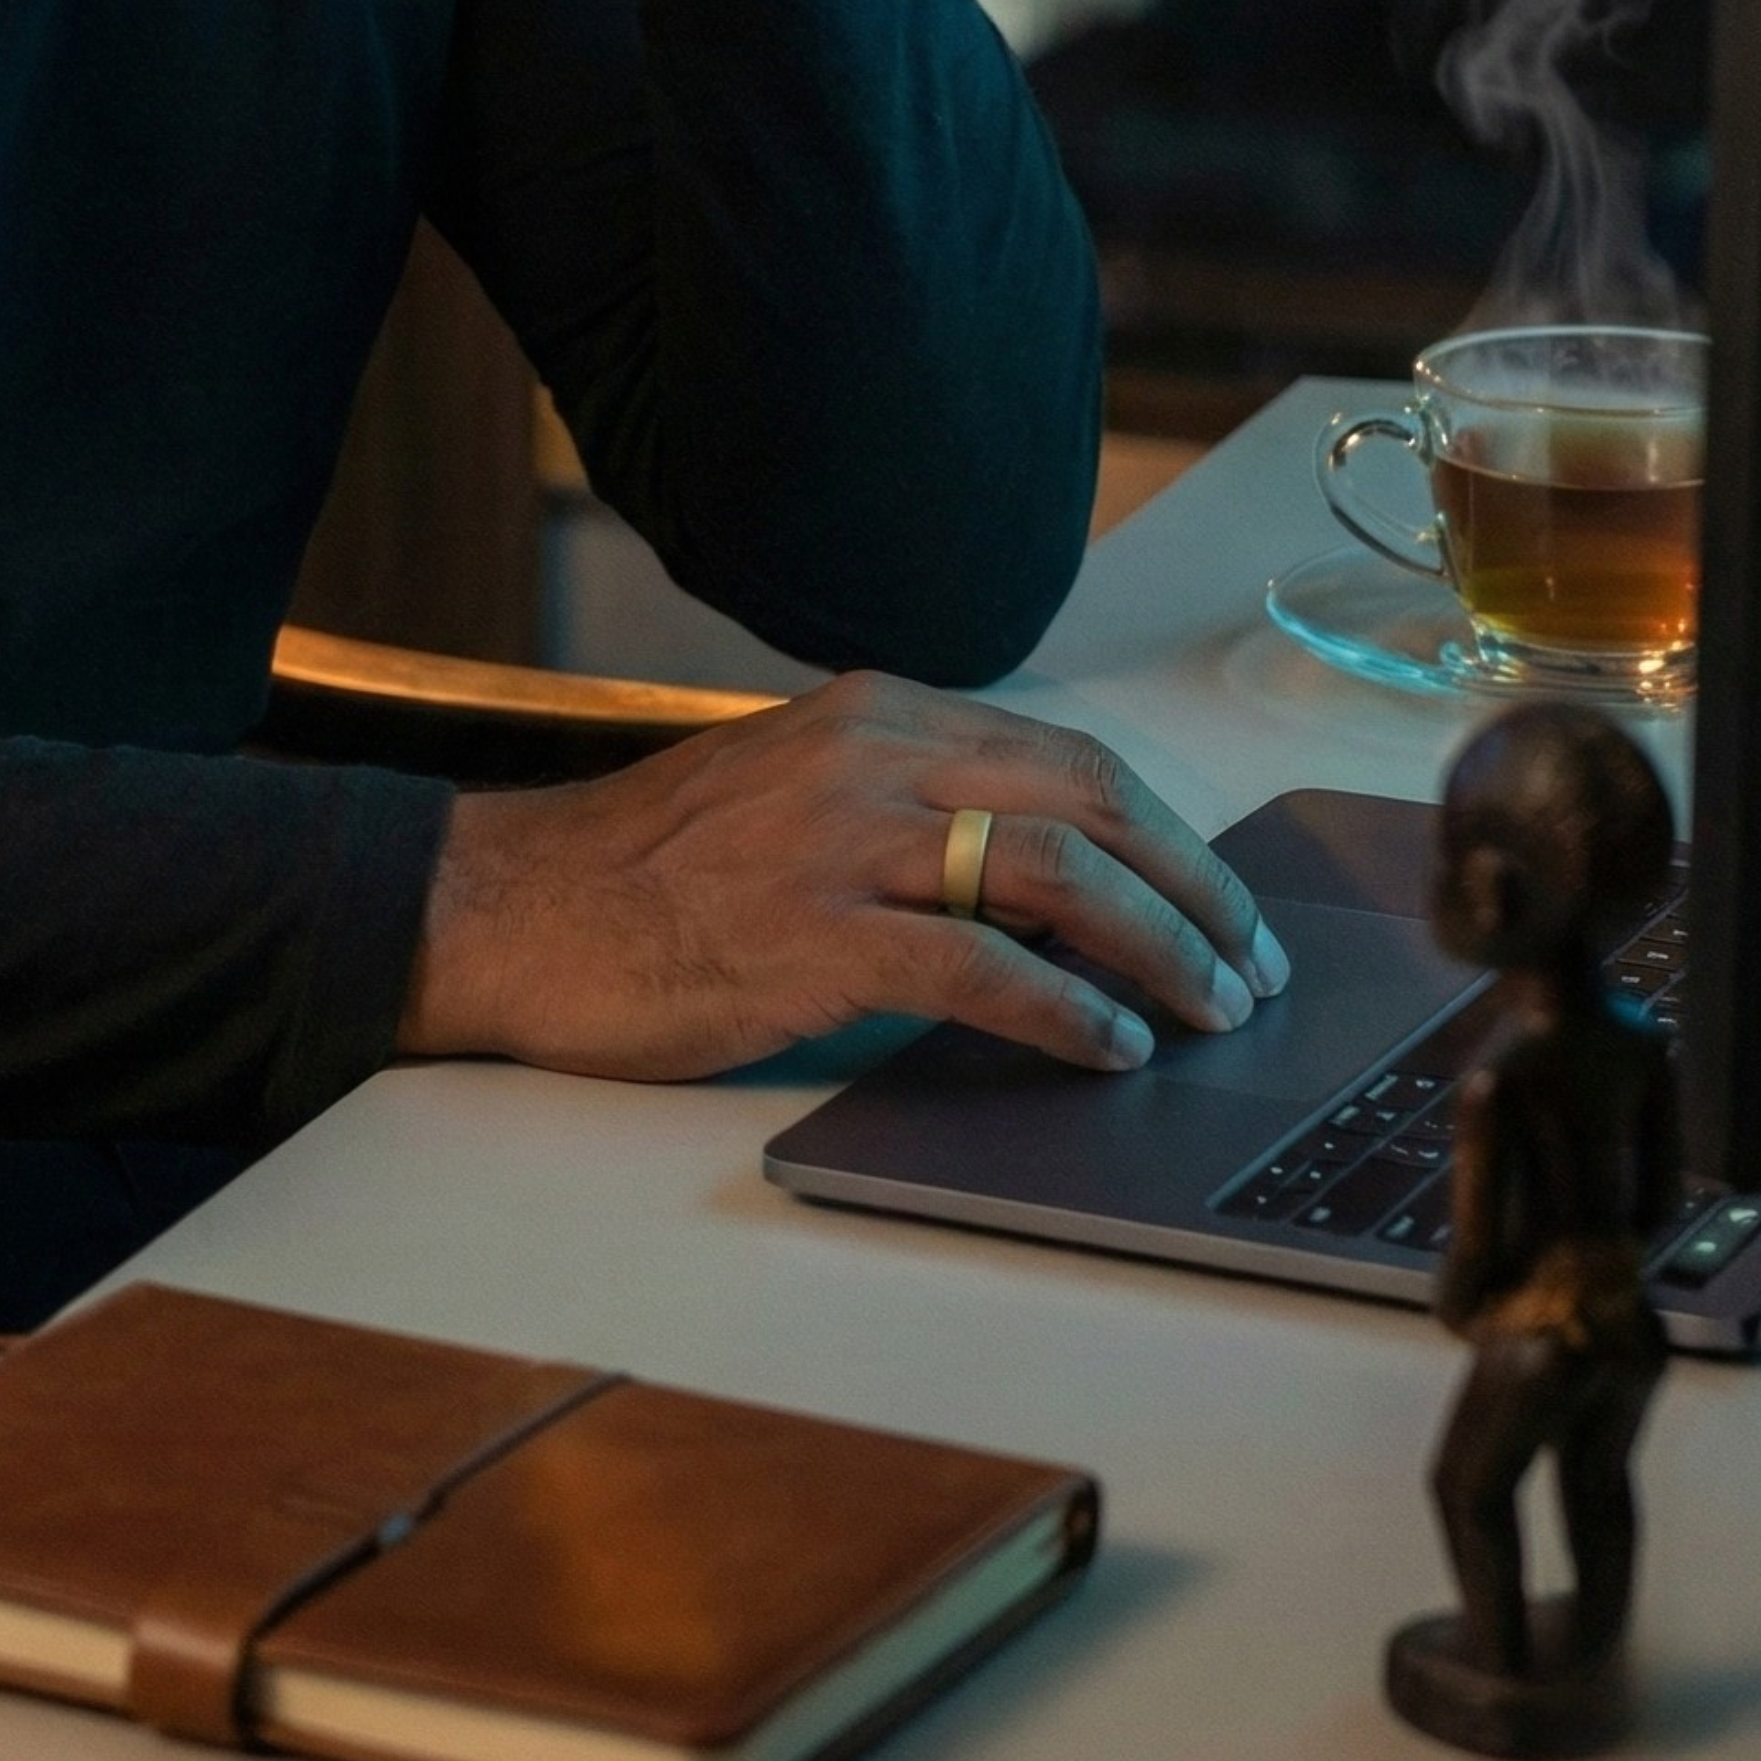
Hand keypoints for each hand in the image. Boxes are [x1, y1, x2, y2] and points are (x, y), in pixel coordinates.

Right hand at [398, 672, 1291, 1081]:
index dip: (1168, 836)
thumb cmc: (646, 870)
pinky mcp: (810, 937)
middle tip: (1247, 967)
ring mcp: (839, 842)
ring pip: (1053, 873)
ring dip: (1158, 949)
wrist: (513, 907)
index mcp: (871, 713)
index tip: (1222, 905)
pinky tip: (1105, 1046)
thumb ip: (907, 814)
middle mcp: (868, 757)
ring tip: (1205, 1012)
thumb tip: (1047, 890)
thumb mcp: (790, 796)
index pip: (1069, 758)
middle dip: (1195, 889)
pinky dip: (1063, 1008)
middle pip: (1088, 801)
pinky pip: (976, 965)